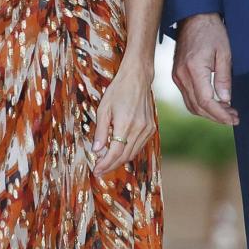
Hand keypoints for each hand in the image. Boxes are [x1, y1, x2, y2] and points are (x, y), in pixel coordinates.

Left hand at [92, 55, 155, 177]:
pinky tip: (119, 153)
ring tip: (107, 164)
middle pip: (125, 156)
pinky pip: (139, 146)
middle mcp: (139, 129)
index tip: (96, 170)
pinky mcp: (151, 128)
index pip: (115, 153)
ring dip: (120, 161)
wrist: (138, 78)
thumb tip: (97, 150)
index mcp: (125, 124)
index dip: (105, 164)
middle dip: (111, 166)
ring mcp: (148, 129)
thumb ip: (101, 131)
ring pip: (133, 153)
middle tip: (100, 170)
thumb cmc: (118, 90)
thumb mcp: (104, 108)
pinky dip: (129, 152)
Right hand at [172, 13, 238, 125]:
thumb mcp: (224, 53)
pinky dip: (201, 105)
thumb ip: (224, 79)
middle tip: (234, 118)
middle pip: (197, 107)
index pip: (206, 101)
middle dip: (216, 116)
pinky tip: (215, 104)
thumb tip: (225, 101)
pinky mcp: (177, 75)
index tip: (234, 119)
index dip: (220, 114)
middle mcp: (181, 75)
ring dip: (208, 113)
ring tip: (227, 113)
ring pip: (191, 105)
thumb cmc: (212, 32)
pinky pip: (188, 97)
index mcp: (194, 69)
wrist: (194, 17)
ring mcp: (177, 76)